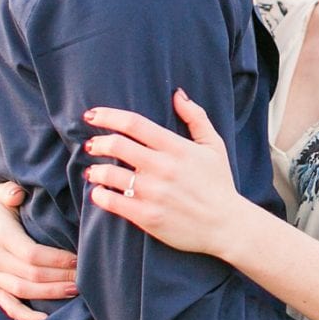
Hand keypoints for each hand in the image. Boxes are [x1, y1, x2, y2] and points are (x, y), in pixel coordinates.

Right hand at [0, 181, 77, 319]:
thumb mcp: (1, 196)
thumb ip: (9, 192)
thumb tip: (18, 193)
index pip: (31, 253)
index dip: (56, 259)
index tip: (79, 259)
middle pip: (31, 274)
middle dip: (60, 277)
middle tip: (85, 277)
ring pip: (23, 291)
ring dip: (50, 293)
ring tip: (75, 291)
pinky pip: (9, 306)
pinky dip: (26, 316)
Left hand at [83, 89, 251, 258]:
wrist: (226, 226)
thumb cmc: (219, 183)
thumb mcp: (214, 146)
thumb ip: (196, 117)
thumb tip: (177, 94)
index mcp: (177, 148)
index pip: (134, 124)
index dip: (108, 116)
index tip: (92, 115)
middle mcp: (163, 168)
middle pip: (116, 145)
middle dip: (97, 143)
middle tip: (92, 145)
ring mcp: (154, 193)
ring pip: (109, 174)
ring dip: (94, 171)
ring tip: (93, 171)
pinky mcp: (147, 217)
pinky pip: (112, 202)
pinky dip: (99, 195)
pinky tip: (99, 192)